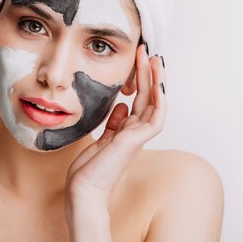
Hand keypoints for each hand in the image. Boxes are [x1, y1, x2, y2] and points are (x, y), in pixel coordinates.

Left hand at [65, 43, 165, 205]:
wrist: (84, 191)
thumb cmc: (89, 170)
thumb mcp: (101, 138)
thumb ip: (114, 122)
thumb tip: (121, 104)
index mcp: (128, 131)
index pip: (140, 100)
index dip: (141, 80)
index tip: (138, 60)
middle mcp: (136, 132)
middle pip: (148, 96)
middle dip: (148, 73)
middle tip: (146, 50)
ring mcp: (138, 137)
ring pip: (155, 103)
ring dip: (156, 80)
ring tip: (153, 58)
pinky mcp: (136, 141)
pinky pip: (156, 118)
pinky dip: (159, 100)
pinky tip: (156, 83)